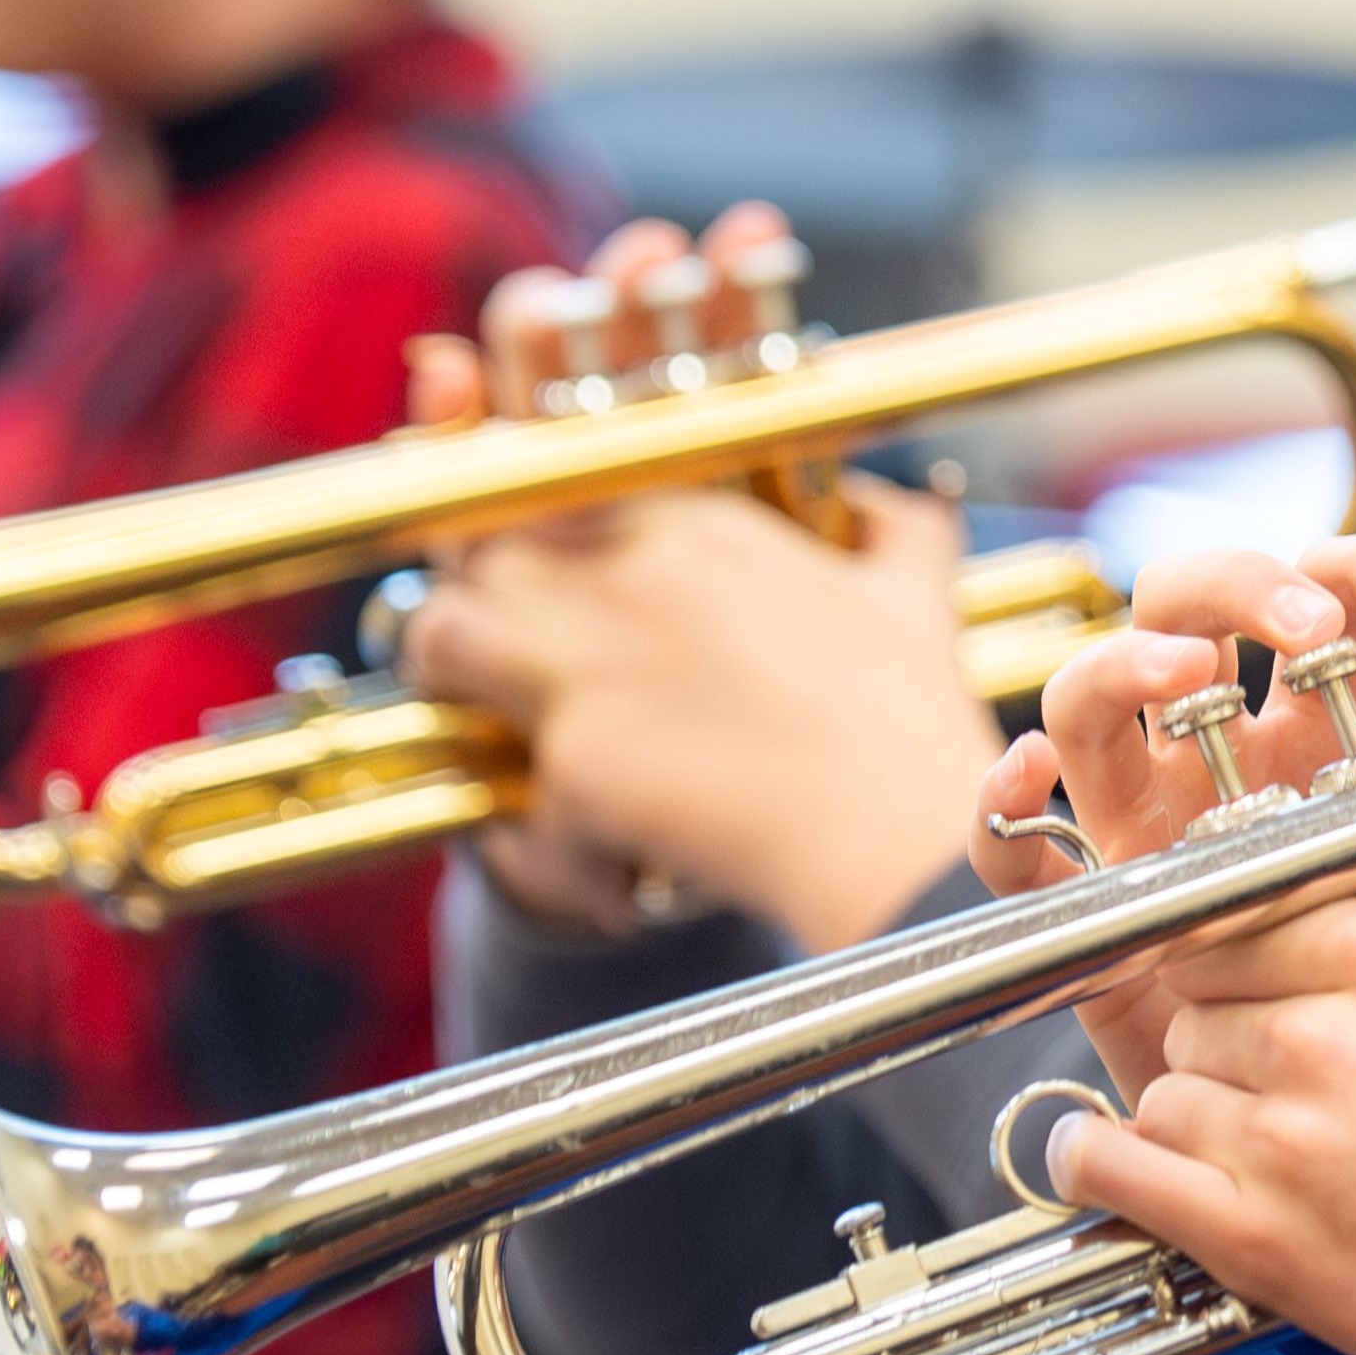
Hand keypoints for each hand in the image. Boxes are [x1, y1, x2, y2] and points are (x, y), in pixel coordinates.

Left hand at [405, 479, 1000, 949]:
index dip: (545, 537)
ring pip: (440, 631)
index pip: (566, 488)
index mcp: (703, 522)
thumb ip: (895, 530)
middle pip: (485, 545)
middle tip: (503, 656)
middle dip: (480, 596)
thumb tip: (881, 498)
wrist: (904, 837)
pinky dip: (545, 845)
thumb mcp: (914, 597)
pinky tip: (601, 867)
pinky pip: (507, 795)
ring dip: (456, 681)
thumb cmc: (910, 724)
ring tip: (498, 732)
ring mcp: (592, 659)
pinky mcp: (574, 757)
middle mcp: (634, 572)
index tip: (558, 583)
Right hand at [967, 533, 1355, 1097]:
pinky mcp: (1082, 907)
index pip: (1325, 604)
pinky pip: (1013, 843)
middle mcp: (1218, 760)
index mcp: (1320, 738)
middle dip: (1246, 588)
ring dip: (1126, 662)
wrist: (1341, 1154)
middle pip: (1193, 610)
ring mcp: (1141, 823)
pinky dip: (1007, 802)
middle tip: (1310, 626)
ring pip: (1092, 696)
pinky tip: (1032, 779)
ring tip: (1178, 675)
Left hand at [1046, 783, 1355, 1354]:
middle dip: (1235, 1025)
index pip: (1256, 908)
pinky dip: (1101, 1164)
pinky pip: (1121, 1174)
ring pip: (1169, 1080)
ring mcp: (1284, 1144)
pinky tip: (1106, 1160)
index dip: (1264, 944)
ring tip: (1243, 1131)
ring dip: (1195, 1102)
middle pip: (1204, 994)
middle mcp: (1325, 1037)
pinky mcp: (1260, 1245)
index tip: (1280, 976)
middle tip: (1286, 1067)